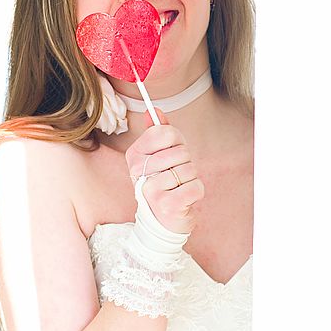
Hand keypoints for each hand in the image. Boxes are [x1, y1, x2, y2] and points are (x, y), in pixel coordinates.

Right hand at [125, 108, 204, 234]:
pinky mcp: (167, 204)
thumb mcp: (158, 155)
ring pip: (189, 169)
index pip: (165, 132)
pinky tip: (184, 197)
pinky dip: (196, 191)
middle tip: (176, 174)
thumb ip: (157, 132)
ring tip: (178, 186)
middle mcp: (138, 171)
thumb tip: (153, 110)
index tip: (172, 151)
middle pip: (180, 151)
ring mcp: (151, 189)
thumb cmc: (163, 182)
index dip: (177, 140)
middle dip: (185, 162)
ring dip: (191, 178)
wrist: (162, 220)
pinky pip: (195, 187)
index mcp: (134, 154)